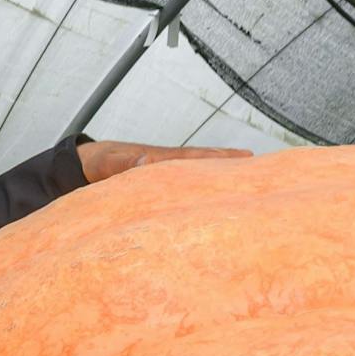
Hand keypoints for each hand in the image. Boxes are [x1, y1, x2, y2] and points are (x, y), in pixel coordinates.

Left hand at [76, 141, 252, 182]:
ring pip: (202, 172)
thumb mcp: (108, 163)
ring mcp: (171, 172)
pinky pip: (191, 184)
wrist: (92, 162)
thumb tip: (146, 161)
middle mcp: (172, 163)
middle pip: (207, 162)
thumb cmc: (100, 163)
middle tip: (262, 166)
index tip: (244, 159)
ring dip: (224, 174)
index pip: (197, 158)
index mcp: (163, 159)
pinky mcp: (167, 183)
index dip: (220, 158)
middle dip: (232, 163)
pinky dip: (208, 185)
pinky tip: (220, 196)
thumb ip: (125, 163)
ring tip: (252, 178)